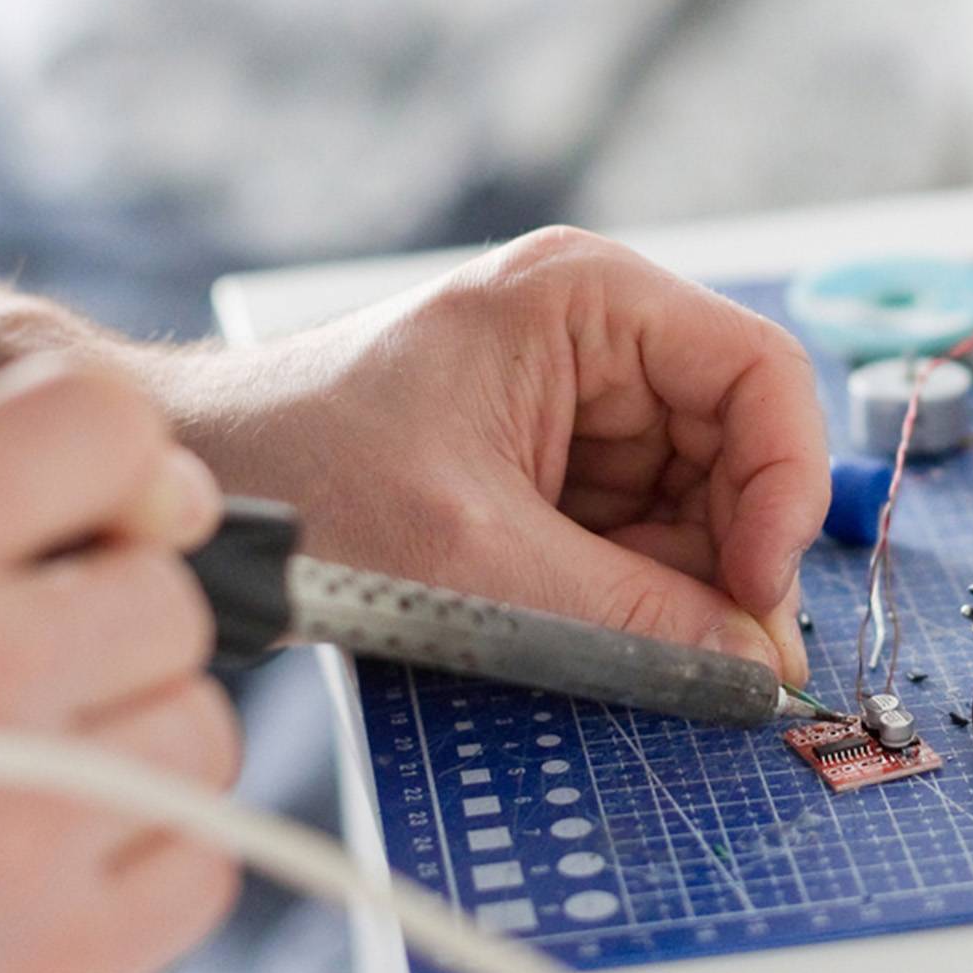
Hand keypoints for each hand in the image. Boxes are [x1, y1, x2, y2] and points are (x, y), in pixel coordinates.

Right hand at [0, 359, 239, 972]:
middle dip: (108, 630)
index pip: (100, 426)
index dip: (121, 465)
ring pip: (201, 731)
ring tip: (28, 777)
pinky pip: (199, 867)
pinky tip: (51, 866)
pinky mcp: (58, 966)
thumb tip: (114, 454)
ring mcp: (21, 834)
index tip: (103, 518)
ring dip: (134, 747)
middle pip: (169, 599)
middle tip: (30, 676)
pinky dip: (143, 863)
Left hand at [162, 226, 828, 679]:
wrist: (189, 496)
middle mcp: (601, 345)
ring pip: (700, 518)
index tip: (756, 590)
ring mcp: (584, 417)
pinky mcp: (558, 485)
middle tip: (710, 658)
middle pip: (741, 456)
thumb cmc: (295, 470)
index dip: (783, 486)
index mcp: (589, 300)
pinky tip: (583, 631)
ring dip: (678, 593)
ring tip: (606, 639)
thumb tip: (749, 672)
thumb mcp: (468, 551)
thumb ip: (624, 614)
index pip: (760, 374)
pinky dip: (635, 605)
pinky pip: (645, 551)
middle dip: (729, 559)